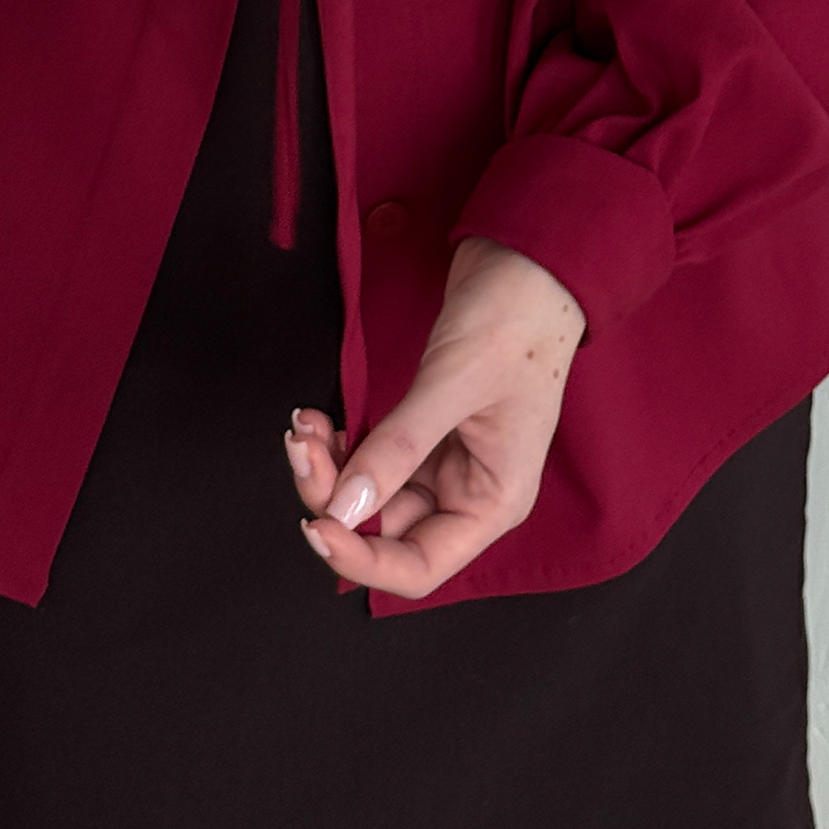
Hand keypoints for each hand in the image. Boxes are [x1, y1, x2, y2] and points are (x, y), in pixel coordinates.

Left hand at [282, 236, 584, 596]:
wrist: (527, 262)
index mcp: (492, 501)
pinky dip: (338, 443)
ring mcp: (442, 460)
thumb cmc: (515, 323)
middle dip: (333, 495)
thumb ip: (397, 449)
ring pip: (368, 492)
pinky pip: (369, 455)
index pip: (419, 566)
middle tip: (300, 446)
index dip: (364, 560)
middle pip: (384, 528)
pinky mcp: (421, 428)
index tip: (318, 526)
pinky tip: (317, 418)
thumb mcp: (452, 384)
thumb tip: (344, 508)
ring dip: (328, 466)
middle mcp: (466, 491)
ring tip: (303, 426)